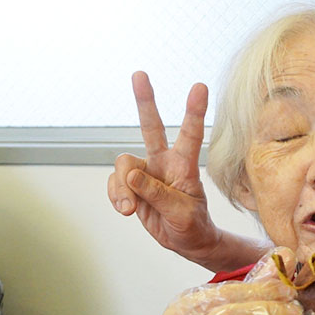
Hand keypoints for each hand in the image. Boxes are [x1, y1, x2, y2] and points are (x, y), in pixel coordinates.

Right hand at [108, 72, 222, 266]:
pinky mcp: (130, 185)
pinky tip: (126, 209)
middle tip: (140, 74)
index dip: (194, 111)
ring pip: (123, 165)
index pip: (191, 134)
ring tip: (130, 210)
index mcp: (184, 165)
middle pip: (151, 127)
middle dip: (145, 101)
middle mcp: (164, 161)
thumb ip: (157, 193)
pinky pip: (114, 183)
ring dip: (122, 188)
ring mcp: (146, 171)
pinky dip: (116, 196)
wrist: (186, 241)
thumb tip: (132, 175)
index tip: (199, 86)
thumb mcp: (181, 213)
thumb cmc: (191, 224)